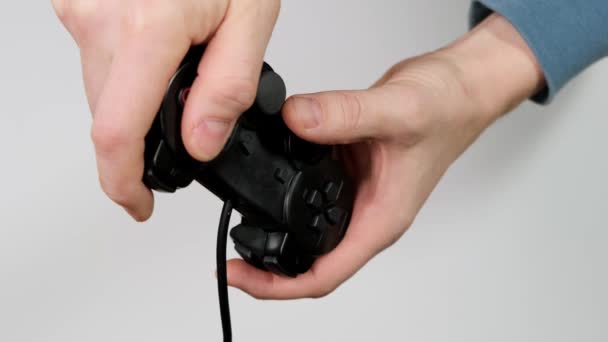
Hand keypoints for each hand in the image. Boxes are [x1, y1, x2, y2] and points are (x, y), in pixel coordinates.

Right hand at [51, 0, 280, 220]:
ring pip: (101, 89)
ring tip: (179, 72)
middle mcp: (100, 19)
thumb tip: (201, 143)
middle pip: (108, 116)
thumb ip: (227, 88)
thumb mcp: (250, 19)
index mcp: (148, 28)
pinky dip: (126, 73)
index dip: (122, 182)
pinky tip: (157, 53)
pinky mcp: (79, 4)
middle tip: (185, 125)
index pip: (117, 132)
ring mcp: (83, 9)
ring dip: (136, 103)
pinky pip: (96, 59)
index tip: (137, 203)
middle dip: (142, 140)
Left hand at [226, 14, 544, 298]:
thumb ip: (343, 116)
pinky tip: (266, 172)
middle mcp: (366, 212)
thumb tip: (297, 121)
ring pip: (309, 223)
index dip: (278, 285)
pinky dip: (285, 186)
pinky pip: (310, 187)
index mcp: (380, 219)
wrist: (459, 88)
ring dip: (275, 226)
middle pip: (311, 258)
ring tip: (239, 219)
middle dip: (268, 264)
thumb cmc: (448, 109)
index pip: (325, 273)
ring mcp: (356, 192)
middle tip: (228, 256)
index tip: (240, 276)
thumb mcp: (396, 111)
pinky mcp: (348, 169)